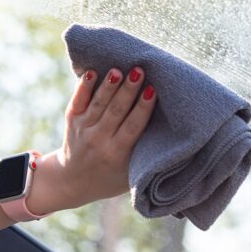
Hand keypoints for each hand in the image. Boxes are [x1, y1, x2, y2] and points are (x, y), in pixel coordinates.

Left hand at [54, 66, 156, 206]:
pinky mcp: (72, 121)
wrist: (73, 182)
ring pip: (98, 104)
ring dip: (109, 86)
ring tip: (118, 69)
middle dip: (128, 90)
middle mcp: (99, 140)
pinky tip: (91, 72)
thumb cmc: (111, 178)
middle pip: (116, 111)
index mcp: (117, 154)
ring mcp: (84, 129)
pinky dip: (84, 87)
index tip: (153, 90)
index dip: (142, 108)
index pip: (132, 127)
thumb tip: (178, 144)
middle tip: (139, 70)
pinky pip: (78, 101)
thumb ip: (148, 160)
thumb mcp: (131, 177)